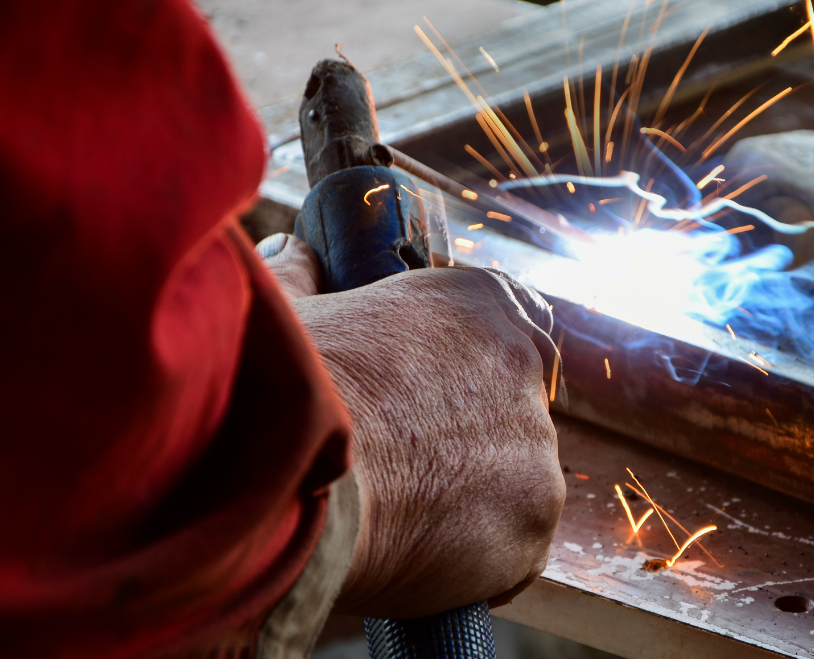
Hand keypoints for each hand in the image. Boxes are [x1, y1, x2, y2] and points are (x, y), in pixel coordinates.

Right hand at [258, 233, 563, 617]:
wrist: (281, 470)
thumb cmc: (277, 384)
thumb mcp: (286, 309)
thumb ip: (303, 276)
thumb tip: (293, 250)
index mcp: (476, 299)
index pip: (511, 324)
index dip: (476, 367)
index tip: (440, 399)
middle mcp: (523, 361)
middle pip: (515, 408)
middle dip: (473, 439)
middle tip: (409, 468)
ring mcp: (537, 442)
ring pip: (516, 481)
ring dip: (471, 502)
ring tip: (398, 520)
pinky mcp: (534, 517)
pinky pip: (516, 550)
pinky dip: (476, 563)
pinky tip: (418, 561)